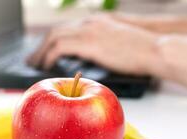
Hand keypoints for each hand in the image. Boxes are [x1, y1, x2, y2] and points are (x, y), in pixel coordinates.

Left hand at [27, 17, 160, 75]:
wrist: (155, 49)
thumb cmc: (138, 52)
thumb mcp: (113, 45)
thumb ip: (96, 48)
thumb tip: (82, 61)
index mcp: (93, 23)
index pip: (63, 29)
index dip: (49, 42)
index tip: (41, 53)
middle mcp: (87, 23)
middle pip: (53, 32)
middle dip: (40, 47)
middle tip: (31, 60)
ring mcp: (88, 31)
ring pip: (53, 37)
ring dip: (41, 52)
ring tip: (33, 66)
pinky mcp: (90, 42)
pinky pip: (60, 47)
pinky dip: (50, 56)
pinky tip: (46, 66)